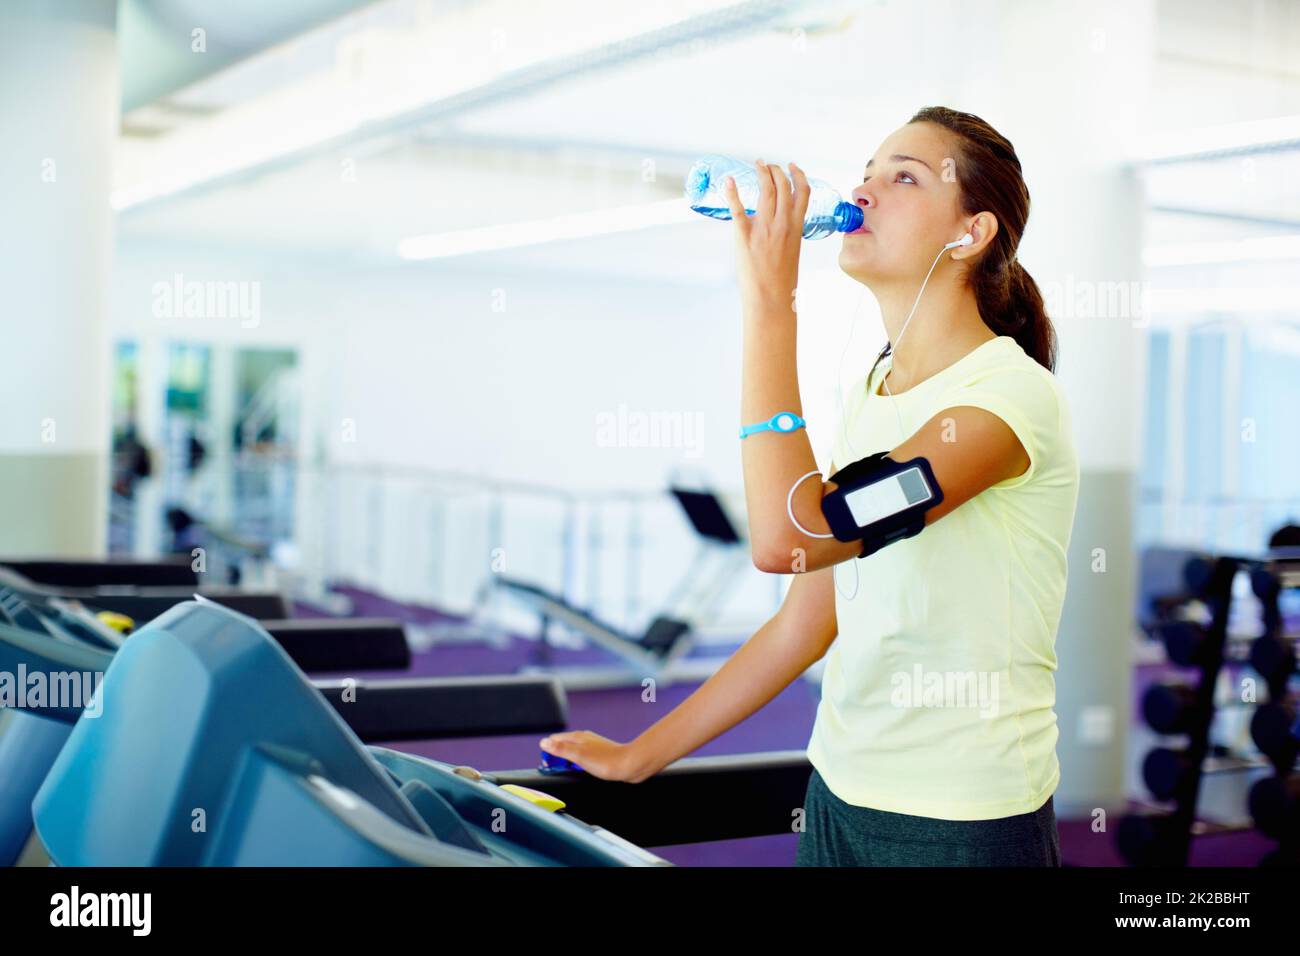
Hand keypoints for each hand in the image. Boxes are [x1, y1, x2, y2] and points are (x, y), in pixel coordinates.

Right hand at [539, 730, 647, 782]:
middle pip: (563, 745)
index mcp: (577, 737)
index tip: (548, 764)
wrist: (630, 765)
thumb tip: (543, 742)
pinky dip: (578, 764)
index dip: (548, 752)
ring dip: (568, 760)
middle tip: (557, 769)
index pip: (554, 740)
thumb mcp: (579, 756)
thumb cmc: (606, 761)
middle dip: (557, 756)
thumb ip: (561, 749)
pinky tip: (582, 770)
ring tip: (567, 770)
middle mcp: (584, 739)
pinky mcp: (600, 755)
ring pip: (573, 751)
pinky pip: (583, 757)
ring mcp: (592, 746)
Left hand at [722, 159, 809, 315]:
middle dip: (775, 170)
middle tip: (767, 165)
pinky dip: (732, 192)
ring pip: (765, 190)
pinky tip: (729, 181)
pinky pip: (738, 209)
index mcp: (797, 228)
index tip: (792, 166)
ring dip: (761, 173)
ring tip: (757, 165)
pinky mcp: (744, 236)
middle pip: (782, 185)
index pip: (802, 192)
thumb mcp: (793, 253)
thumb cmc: (782, 282)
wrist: (770, 299)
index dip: (798, 175)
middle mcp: (782, 224)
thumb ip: (788, 235)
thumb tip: (779, 228)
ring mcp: (764, 228)